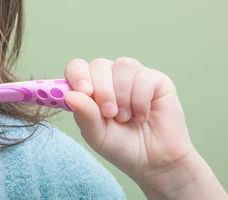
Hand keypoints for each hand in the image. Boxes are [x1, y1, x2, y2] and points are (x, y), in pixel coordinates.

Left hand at [63, 57, 197, 194]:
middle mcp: (111, 76)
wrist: (154, 161)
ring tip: (125, 117)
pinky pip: (144, 77)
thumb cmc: (121, 146)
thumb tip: (70, 95)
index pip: (77, 66)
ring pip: (122, 66)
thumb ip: (84, 114)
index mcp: (91, 85)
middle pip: (99, 65)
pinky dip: (141, 100)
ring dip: (122, 95)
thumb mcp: (96, 134)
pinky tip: (143, 115)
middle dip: (102, 91)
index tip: (85, 92)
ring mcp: (134, 76)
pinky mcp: (157, 80)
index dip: (78, 75)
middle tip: (109, 114)